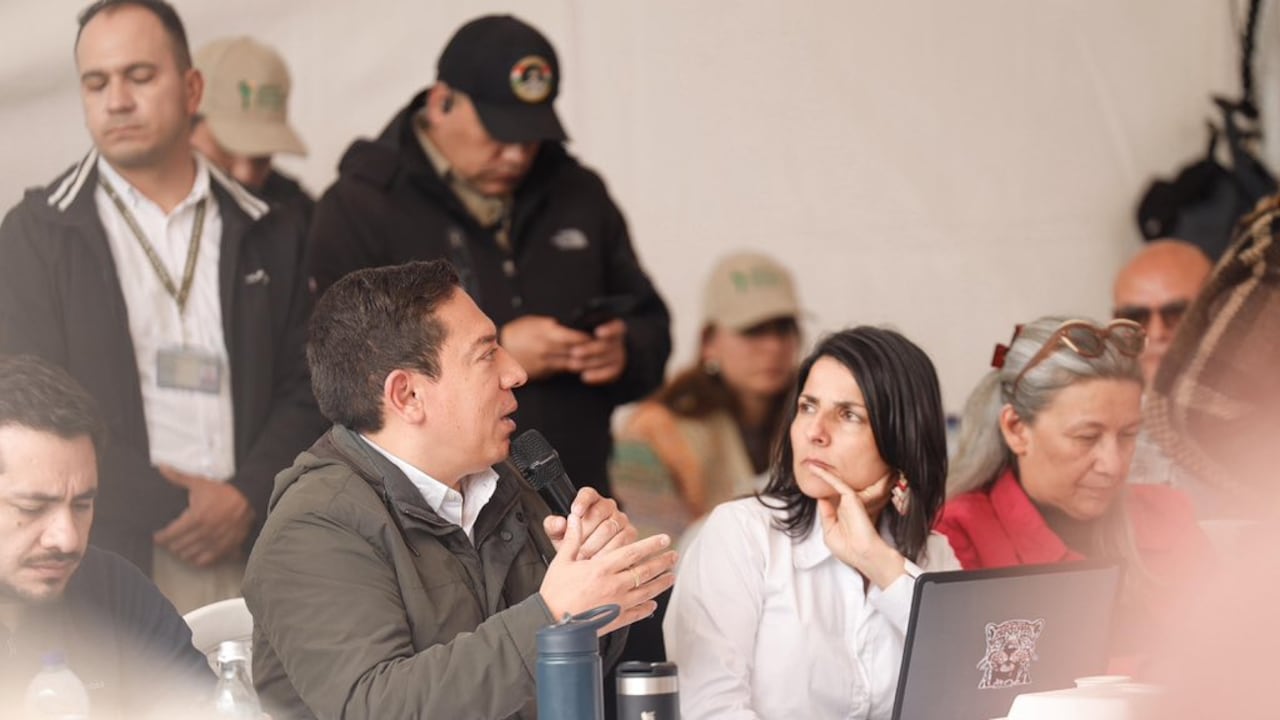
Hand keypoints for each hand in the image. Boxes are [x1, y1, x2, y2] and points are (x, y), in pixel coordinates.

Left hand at [153, 466, 253, 566]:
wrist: (249, 497)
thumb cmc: (223, 490)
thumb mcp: (199, 482)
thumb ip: (178, 477)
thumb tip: (162, 467)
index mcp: (195, 517)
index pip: (170, 534)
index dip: (160, 537)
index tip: (158, 536)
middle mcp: (204, 532)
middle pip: (178, 546)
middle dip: (171, 544)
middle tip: (169, 540)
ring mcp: (215, 542)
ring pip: (190, 555)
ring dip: (183, 552)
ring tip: (181, 547)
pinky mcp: (226, 547)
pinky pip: (207, 561)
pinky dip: (198, 560)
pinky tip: (196, 554)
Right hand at [499, 315, 592, 379]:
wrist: (502, 347)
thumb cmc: (520, 331)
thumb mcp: (536, 322)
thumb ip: (555, 326)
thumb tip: (574, 328)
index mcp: (546, 331)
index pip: (573, 337)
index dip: (587, 338)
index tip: (598, 336)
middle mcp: (546, 347)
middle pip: (575, 351)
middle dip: (590, 350)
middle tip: (603, 348)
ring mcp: (545, 361)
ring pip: (571, 363)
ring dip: (584, 361)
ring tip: (596, 358)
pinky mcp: (543, 371)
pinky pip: (563, 369)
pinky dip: (573, 367)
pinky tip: (581, 364)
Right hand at [540, 514, 676, 635]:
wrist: (550, 624)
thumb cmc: (554, 593)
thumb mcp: (561, 562)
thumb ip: (572, 540)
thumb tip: (573, 519)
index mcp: (602, 568)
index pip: (633, 552)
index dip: (651, 544)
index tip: (664, 539)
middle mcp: (614, 585)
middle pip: (645, 571)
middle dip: (662, 562)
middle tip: (674, 555)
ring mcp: (617, 604)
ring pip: (646, 591)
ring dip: (661, 583)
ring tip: (672, 577)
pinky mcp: (615, 620)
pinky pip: (636, 613)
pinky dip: (647, 608)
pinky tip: (653, 605)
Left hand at [543, 487, 635, 559]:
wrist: (589, 559)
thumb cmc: (573, 542)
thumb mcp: (559, 535)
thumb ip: (554, 526)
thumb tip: (560, 523)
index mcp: (590, 500)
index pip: (587, 494)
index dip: (581, 502)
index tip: (574, 512)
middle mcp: (608, 506)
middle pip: (597, 514)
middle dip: (584, 534)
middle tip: (574, 549)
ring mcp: (621, 519)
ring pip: (609, 529)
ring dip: (594, 545)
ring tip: (583, 558)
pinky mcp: (630, 533)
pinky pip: (621, 541)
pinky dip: (607, 553)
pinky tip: (597, 560)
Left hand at [571, 319, 627, 384]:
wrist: (588, 351)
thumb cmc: (581, 334)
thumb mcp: (578, 328)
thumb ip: (576, 329)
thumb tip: (571, 332)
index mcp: (613, 327)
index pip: (617, 327)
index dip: (609, 330)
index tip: (598, 332)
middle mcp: (618, 341)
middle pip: (607, 345)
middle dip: (590, 350)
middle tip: (573, 352)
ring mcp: (619, 355)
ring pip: (606, 360)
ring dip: (589, 363)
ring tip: (572, 365)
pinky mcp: (616, 369)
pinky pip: (610, 374)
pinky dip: (597, 376)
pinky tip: (584, 377)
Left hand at [812, 467, 904, 589]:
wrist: (863, 554)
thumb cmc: (849, 549)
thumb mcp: (830, 533)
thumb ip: (826, 515)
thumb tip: (820, 499)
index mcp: (841, 516)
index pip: (828, 501)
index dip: (819, 492)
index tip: (809, 481)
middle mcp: (846, 506)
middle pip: (831, 490)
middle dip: (821, 478)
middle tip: (809, 466)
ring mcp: (849, 501)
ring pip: (834, 484)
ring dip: (822, 472)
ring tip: (809, 463)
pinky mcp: (851, 498)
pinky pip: (835, 483)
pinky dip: (824, 475)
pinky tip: (814, 468)